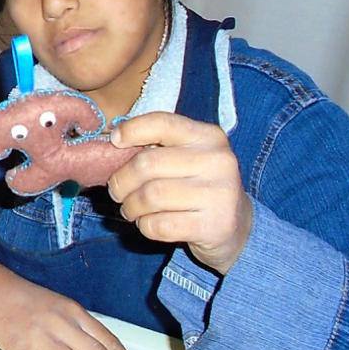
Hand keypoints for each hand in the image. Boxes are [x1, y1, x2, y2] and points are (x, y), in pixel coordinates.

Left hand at [108, 112, 251, 273]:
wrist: (236, 226)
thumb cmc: (197, 186)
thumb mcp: (186, 158)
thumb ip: (157, 146)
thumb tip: (113, 139)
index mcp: (209, 137)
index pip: (162, 123)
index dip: (132, 130)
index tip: (115, 142)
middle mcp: (218, 161)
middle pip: (147, 164)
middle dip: (122, 181)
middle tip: (117, 192)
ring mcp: (219, 194)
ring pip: (150, 196)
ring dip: (131, 207)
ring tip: (131, 210)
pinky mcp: (214, 225)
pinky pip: (159, 224)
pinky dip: (145, 226)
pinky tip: (149, 224)